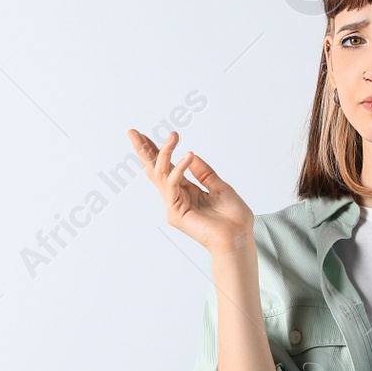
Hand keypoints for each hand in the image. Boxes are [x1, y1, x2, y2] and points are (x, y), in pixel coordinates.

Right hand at [126, 128, 252, 255]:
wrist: (239, 238)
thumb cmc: (233, 218)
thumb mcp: (221, 188)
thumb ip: (205, 173)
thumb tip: (191, 155)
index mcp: (187, 192)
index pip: (167, 168)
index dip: (157, 151)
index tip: (145, 135)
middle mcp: (176, 198)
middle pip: (155, 170)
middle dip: (143, 151)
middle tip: (132, 132)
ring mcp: (174, 205)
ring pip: (161, 174)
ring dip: (164, 153)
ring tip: (173, 136)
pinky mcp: (176, 213)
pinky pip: (172, 185)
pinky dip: (179, 169)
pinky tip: (188, 155)